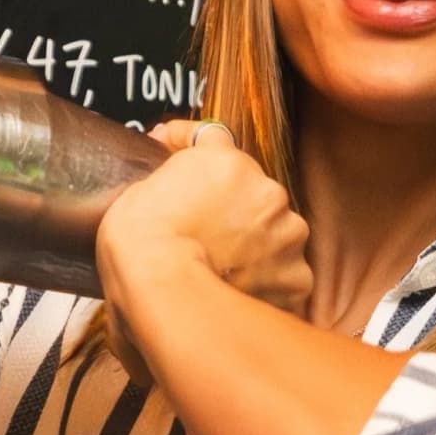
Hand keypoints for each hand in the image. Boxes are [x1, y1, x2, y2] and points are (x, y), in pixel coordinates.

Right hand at [95, 119, 312, 386]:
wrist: (161, 287)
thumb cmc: (139, 243)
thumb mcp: (139, 190)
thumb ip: (168, 179)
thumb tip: (169, 184)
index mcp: (226, 162)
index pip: (215, 139)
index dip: (195, 149)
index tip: (179, 151)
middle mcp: (267, 191)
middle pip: (254, 194)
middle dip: (235, 211)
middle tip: (207, 236)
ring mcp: (287, 234)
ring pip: (277, 236)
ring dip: (258, 248)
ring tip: (227, 272)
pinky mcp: (296, 276)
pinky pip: (286, 279)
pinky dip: (269, 286)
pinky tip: (242, 294)